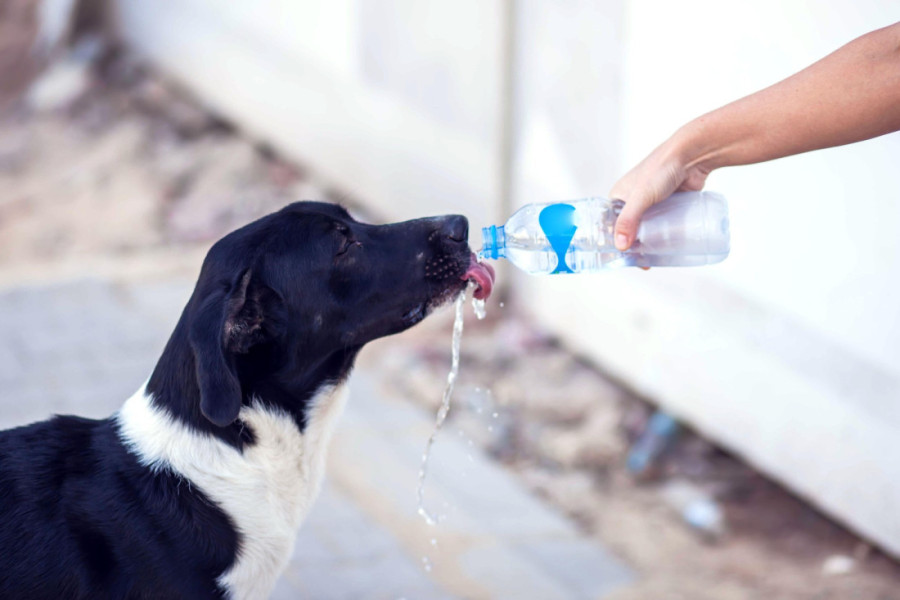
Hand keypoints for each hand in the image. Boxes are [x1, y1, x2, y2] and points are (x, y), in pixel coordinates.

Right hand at [609, 133, 712, 250]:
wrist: (692, 155)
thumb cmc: (662, 168)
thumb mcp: (641, 196)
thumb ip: (628, 221)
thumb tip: (621, 247)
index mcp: (619, 195)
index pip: (611, 224)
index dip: (614, 242)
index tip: (620, 259)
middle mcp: (633, 200)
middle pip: (630, 229)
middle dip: (634, 247)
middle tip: (642, 263)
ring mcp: (653, 203)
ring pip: (648, 229)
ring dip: (650, 244)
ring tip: (656, 260)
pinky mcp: (670, 204)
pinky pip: (664, 224)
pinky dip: (665, 236)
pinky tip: (668, 248)